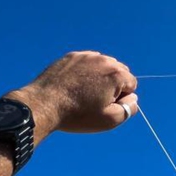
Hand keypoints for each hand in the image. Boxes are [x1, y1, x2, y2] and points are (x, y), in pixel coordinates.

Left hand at [7, 51, 138, 141]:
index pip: (131, 84)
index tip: (106, 105)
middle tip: (95, 100)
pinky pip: (86, 62)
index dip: (122, 97)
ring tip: (84, 92)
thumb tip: (132, 98)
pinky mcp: (71, 56)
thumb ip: (129, 109)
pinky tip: (74, 85)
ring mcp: (86, 56)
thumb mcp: (109, 120)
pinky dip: (85, 72)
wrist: (43, 104)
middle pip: (119, 71)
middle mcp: (104, 60)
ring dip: (99, 76)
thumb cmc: (77, 114)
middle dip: (113, 84)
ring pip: (103, 65)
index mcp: (117, 75)